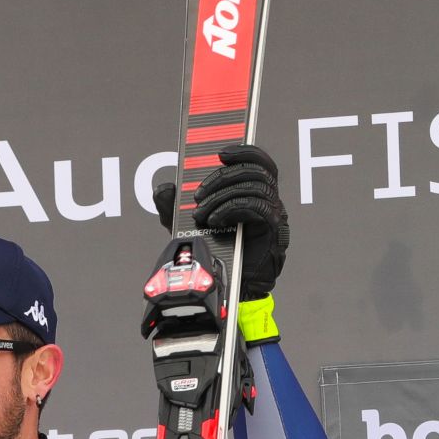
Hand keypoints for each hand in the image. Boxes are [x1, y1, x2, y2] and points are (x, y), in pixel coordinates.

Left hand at [153, 144, 288, 299]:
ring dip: (222, 195)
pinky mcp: (272, 229)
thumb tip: (163, 189)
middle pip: (254, 171)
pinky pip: (255, 206)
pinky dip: (230, 208)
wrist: (229, 285)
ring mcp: (274, 214)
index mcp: (255, 195)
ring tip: (201, 213)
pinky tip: (214, 221)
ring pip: (254, 186)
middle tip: (197, 194)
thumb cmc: (215, 255)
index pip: (259, 163)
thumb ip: (174, 208)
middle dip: (221, 178)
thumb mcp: (187, 227)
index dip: (244, 152)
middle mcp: (270, 201)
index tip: (219, 153)